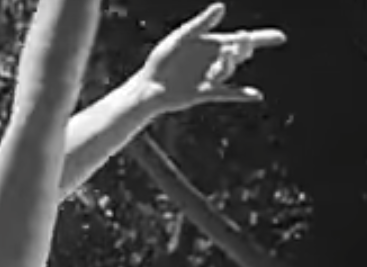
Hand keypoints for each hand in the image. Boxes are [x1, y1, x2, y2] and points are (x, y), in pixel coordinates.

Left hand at [137, 3, 286, 113]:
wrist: (148, 86)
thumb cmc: (161, 60)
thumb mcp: (180, 38)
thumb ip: (200, 24)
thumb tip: (222, 6)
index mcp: (213, 44)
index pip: (242, 39)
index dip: (262, 37)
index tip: (281, 37)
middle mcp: (216, 60)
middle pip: (241, 52)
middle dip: (245, 45)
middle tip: (242, 40)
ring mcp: (211, 77)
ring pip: (229, 70)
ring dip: (228, 63)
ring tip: (224, 56)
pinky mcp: (204, 93)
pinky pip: (226, 93)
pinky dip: (241, 94)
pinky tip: (257, 95)